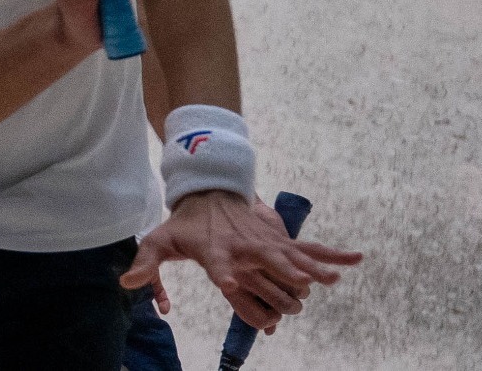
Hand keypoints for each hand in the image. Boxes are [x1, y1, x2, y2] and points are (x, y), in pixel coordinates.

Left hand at [119, 190, 362, 331]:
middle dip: (282, 276)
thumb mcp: (159, 240)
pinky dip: (332, 253)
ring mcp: (265, 241)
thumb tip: (126, 284)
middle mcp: (244, 246)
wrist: (208, 190)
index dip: (224, 273)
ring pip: (293, 256)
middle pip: (266, 262)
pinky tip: (356, 258)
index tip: (231, 283)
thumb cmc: (185, 224)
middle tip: (301, 291)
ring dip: (313, 268)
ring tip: (332, 279)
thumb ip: (146, 264)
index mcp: (215, 251)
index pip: (219, 265)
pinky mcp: (279, 239)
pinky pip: (309, 247)